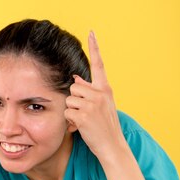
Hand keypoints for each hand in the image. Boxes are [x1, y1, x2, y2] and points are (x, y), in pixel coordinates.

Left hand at [64, 31, 125, 159]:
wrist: (112, 146)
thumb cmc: (104, 126)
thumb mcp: (101, 105)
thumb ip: (89, 91)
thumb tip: (75, 77)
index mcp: (105, 89)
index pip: (99, 65)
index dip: (95, 48)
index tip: (91, 33)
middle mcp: (100, 93)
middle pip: (74, 86)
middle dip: (74, 99)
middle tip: (85, 112)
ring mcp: (92, 104)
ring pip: (69, 99)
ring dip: (72, 111)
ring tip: (84, 120)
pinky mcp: (84, 115)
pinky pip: (66, 112)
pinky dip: (70, 121)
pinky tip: (80, 126)